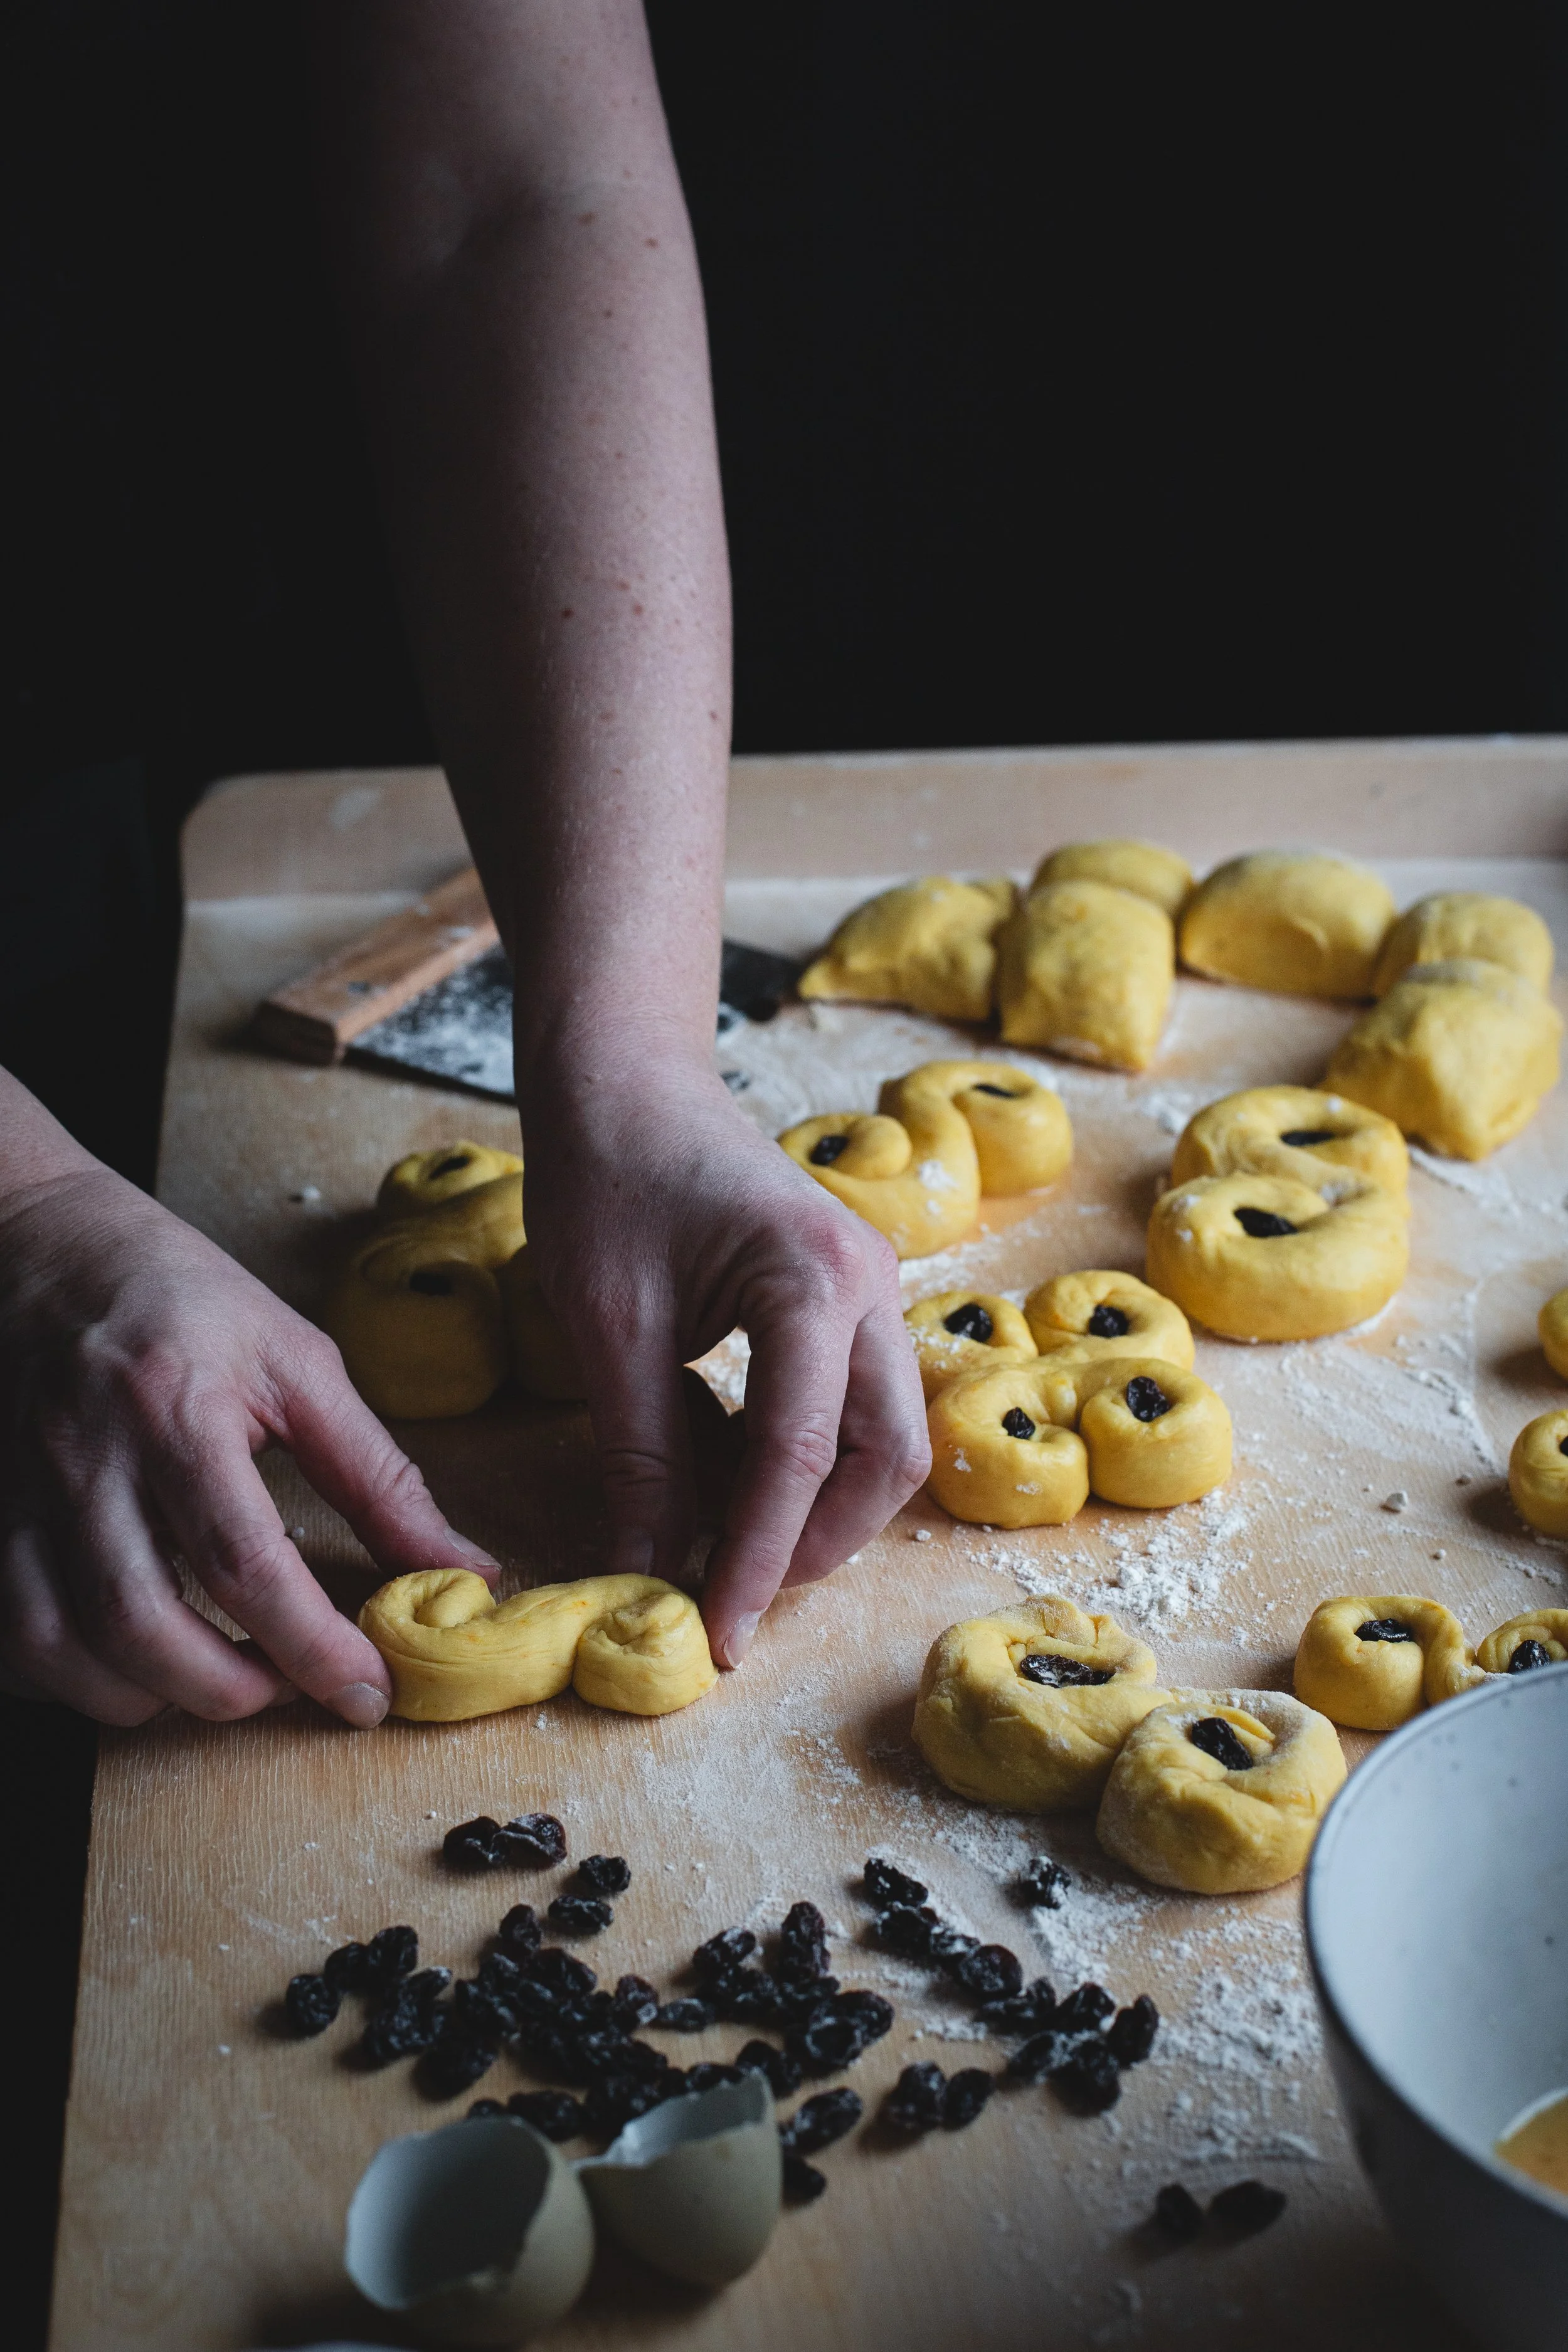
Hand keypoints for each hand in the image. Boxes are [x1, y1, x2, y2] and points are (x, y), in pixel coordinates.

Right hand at [0, 1161, 497, 1725]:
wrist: (49, 1248)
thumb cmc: (185, 1299)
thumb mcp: (298, 1361)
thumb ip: (378, 1474)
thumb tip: (463, 1567)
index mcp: (177, 1408)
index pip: (243, 1561)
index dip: (311, 1646)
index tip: (366, 1693)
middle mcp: (88, 1458)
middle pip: (139, 1623)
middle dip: (227, 1689)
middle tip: (291, 1688)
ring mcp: (22, 1492)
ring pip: (59, 1644)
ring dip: (147, 1697)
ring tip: (221, 1682)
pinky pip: (9, 1632)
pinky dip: (68, 1679)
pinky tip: (129, 1670)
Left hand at [519, 1048, 931, 1666]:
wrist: (623, 1078)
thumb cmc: (606, 1173)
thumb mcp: (609, 1326)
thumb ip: (642, 1454)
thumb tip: (653, 1568)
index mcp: (814, 1279)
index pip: (800, 1453)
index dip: (760, 1556)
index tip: (717, 1635)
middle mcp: (871, 1284)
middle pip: (885, 1456)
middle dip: (816, 1542)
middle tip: (731, 1595)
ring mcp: (871, 1287)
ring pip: (883, 1436)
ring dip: (814, 1503)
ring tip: (716, 1534)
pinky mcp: (847, 1297)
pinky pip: (853, 1401)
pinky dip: (799, 1457)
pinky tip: (721, 1473)